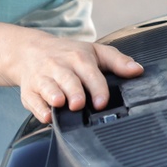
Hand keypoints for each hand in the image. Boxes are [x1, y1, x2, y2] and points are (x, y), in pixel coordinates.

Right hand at [2, 27, 144, 123]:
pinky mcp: (29, 92)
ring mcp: (43, 79)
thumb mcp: (95, 52)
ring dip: (53, 96)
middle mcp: (60, 67)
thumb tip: (138, 70)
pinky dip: (38, 109)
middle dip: (74, 92)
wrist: (31, 50)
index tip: (102, 101)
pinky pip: (32, 101)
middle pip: (68, 80)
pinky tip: (46, 116)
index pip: (90, 73)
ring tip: (60, 104)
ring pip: (48, 88)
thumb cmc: (68, 54)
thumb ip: (118, 61)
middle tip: (79, 104)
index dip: (97, 88)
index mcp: (79, 58)